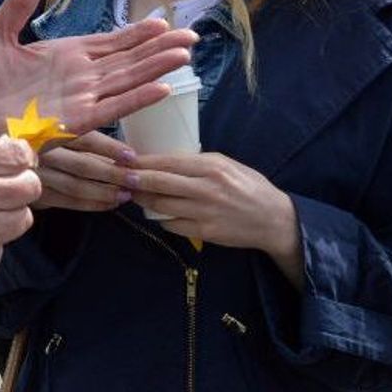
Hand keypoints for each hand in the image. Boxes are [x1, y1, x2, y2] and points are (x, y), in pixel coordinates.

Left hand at [0, 0, 197, 140]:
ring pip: (127, 80)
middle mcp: (80, 77)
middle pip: (129, 59)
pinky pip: (112, 108)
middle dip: (160, 48)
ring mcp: (81, 98)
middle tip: (191, 37)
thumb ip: (16, 7)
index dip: (137, 34)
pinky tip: (160, 89)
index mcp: (66, 55)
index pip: (110, 43)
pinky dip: (136, 99)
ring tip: (184, 56)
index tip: (163, 23)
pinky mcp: (75, 120)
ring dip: (155, 69)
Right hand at [34, 131, 132, 211]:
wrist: (0, 158)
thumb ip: (74, 130)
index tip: (131, 156)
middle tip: (136, 179)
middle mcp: (42, 151)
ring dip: (104, 192)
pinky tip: (108, 204)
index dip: (110, 148)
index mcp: (49, 130)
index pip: (85, 139)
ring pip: (76, 186)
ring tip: (125, 195)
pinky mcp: (36, 192)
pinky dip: (90, 204)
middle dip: (113, 174)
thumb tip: (114, 144)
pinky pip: (67, 201)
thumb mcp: (48, 125)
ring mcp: (38, 174)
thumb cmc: (32, 137)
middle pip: (84, 165)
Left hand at [123, 152, 302, 286]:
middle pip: (159, 183)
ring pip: (161, 205)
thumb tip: (165, 160)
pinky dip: (160, 217)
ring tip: (131, 193)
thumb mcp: (227, 164)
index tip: (124, 158)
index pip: (167, 162)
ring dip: (142, 199)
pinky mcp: (205, 232)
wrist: (274, 220)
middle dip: (133, 179)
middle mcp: (206, 188)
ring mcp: (205, 212)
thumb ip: (198, 162)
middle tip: (117, 176)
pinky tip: (154, 212)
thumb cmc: (249, 187)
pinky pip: (172, 224)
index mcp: (211, 167)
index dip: (142, 161)